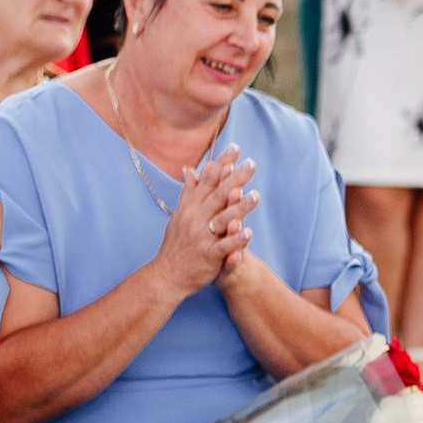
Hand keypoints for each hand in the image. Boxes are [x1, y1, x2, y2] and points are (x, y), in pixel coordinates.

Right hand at [150, 146, 257, 298]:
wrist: (167, 275)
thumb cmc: (177, 244)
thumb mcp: (180, 214)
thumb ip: (189, 191)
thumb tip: (190, 168)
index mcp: (191, 208)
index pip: (208, 181)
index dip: (221, 164)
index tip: (235, 147)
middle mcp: (196, 219)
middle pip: (217, 195)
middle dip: (235, 179)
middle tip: (251, 163)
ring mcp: (201, 237)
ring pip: (222, 220)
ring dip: (239, 208)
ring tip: (255, 196)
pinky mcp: (208, 256)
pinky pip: (223, 247)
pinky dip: (235, 241)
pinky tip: (248, 233)